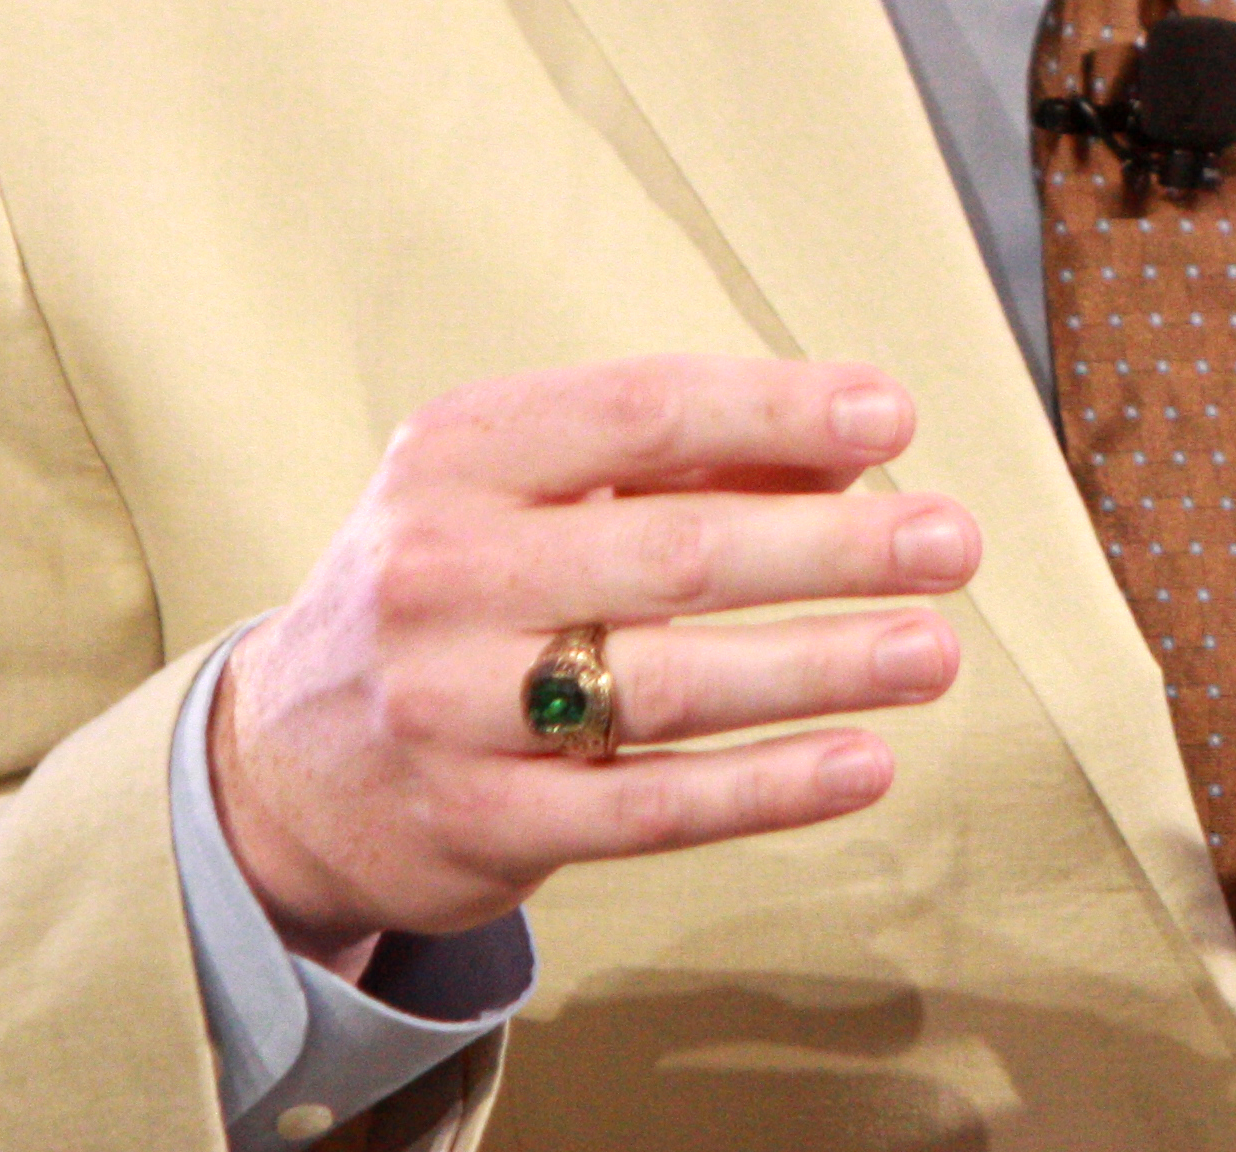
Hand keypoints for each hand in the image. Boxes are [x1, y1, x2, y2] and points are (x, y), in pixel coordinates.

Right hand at [213, 355, 978, 962]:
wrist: (284, 765)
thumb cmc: (455, 588)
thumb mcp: (523, 491)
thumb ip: (679, 457)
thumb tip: (854, 439)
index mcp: (458, 456)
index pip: (639, 412)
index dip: (774, 410)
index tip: (893, 416)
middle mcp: (441, 574)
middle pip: (673, 553)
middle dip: (832, 547)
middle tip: (951, 542)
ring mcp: (451, 708)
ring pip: (670, 686)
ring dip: (822, 666)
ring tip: (935, 651)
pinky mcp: (479, 825)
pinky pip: (650, 808)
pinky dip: (768, 787)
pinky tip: (864, 763)